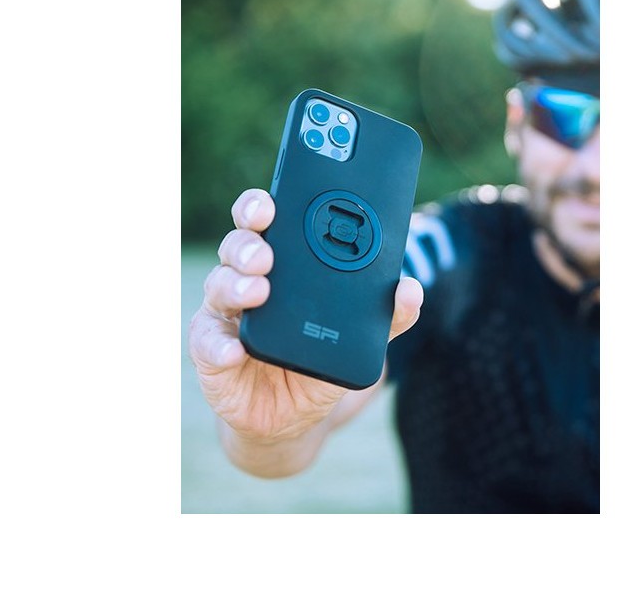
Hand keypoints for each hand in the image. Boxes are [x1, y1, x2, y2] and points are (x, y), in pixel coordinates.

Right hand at [188, 188, 423, 469]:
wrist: (291, 414)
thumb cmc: (318, 358)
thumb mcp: (358, 338)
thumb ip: (386, 315)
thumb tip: (410, 290)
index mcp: (282, 264)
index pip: (266, 222)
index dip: (262, 206)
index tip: (272, 203)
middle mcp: (248, 279)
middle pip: (238, 245)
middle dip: (248, 243)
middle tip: (266, 253)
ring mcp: (226, 314)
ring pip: (220, 285)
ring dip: (236, 284)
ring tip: (258, 291)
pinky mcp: (212, 351)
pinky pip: (207, 343)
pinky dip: (218, 345)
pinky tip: (234, 349)